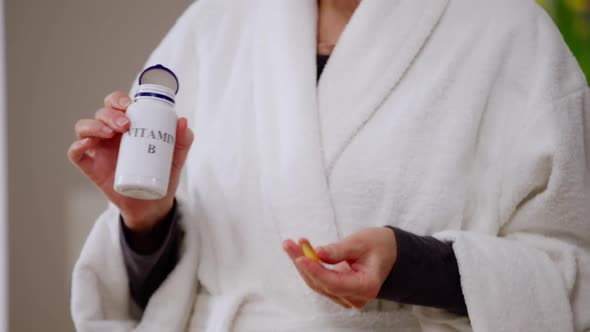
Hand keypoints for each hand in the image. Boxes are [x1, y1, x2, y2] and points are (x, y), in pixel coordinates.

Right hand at [67, 91, 193, 232]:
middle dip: (110, 113)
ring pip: (85, 128)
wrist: (154, 203)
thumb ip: (183, 140)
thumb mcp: (176, 157)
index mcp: (129, 125)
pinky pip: (76, 154)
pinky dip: (77, 146)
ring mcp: (99, 150)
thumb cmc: (162, 174)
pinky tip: (87, 144)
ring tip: (110, 133)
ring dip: (94, 126)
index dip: (119, 99)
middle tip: (125, 124)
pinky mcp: (91, 168)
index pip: (117, 104)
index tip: (129, 104)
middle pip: (101, 113)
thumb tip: (183, 122)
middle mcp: (111, 134)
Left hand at [283, 227, 396, 308]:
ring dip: (302, 263)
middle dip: (303, 263)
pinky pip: (319, 281)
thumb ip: (339, 250)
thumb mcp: (360, 242)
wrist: (387, 251)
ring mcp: (347, 297)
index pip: (335, 284)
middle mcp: (357, 297)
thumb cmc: (377, 244)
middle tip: (289, 244)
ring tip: (291, 244)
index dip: (316, 272)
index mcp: (367, 286)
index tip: (300, 258)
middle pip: (322, 284)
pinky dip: (309, 265)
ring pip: (317, 284)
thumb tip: (317, 253)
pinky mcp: (339, 292)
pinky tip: (300, 249)